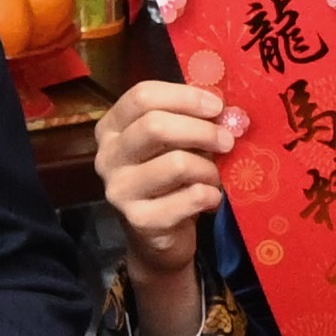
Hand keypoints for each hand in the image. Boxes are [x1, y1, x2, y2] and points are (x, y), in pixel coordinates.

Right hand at [91, 80, 237, 335]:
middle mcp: (107, 157)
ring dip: (208, 168)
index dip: (185, 97)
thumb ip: (190, 121)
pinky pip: (188, 198)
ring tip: (216, 176)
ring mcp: (119, 190)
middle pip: (155, 126)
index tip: (217, 107)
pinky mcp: (139, 220)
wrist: (157, 238)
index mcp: (112, 128)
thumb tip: (228, 110)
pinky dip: (210, 195)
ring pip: (176, 163)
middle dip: (202, 130)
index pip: (142, 96)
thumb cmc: (169, 181)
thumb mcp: (173, 144)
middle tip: (228, 141)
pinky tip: (212, 198)